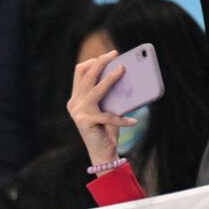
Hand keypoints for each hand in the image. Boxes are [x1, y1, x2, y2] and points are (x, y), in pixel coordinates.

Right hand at [67, 51, 137, 169]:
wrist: (103, 154)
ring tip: (123, 70)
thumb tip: (123, 73)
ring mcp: (78, 112)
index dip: (93, 61)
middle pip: (87, 76)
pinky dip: (122, 119)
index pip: (79, 71)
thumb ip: (110, 94)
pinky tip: (134, 121)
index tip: (108, 56)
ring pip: (96, 89)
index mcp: (76, 98)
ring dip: (110, 78)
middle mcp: (74, 103)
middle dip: (101, 62)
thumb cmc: (107, 129)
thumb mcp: (108, 108)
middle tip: (115, 54)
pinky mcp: (86, 122)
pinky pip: (108, 116)